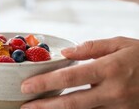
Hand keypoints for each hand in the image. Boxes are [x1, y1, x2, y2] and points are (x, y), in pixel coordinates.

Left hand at [20, 37, 138, 108]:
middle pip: (73, 103)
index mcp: (110, 69)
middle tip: (24, 107)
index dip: (46, 83)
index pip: (71, 77)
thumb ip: (91, 48)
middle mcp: (114, 92)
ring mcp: (120, 107)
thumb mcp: (120, 43)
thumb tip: (66, 52)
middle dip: (45, 107)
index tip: (27, 86)